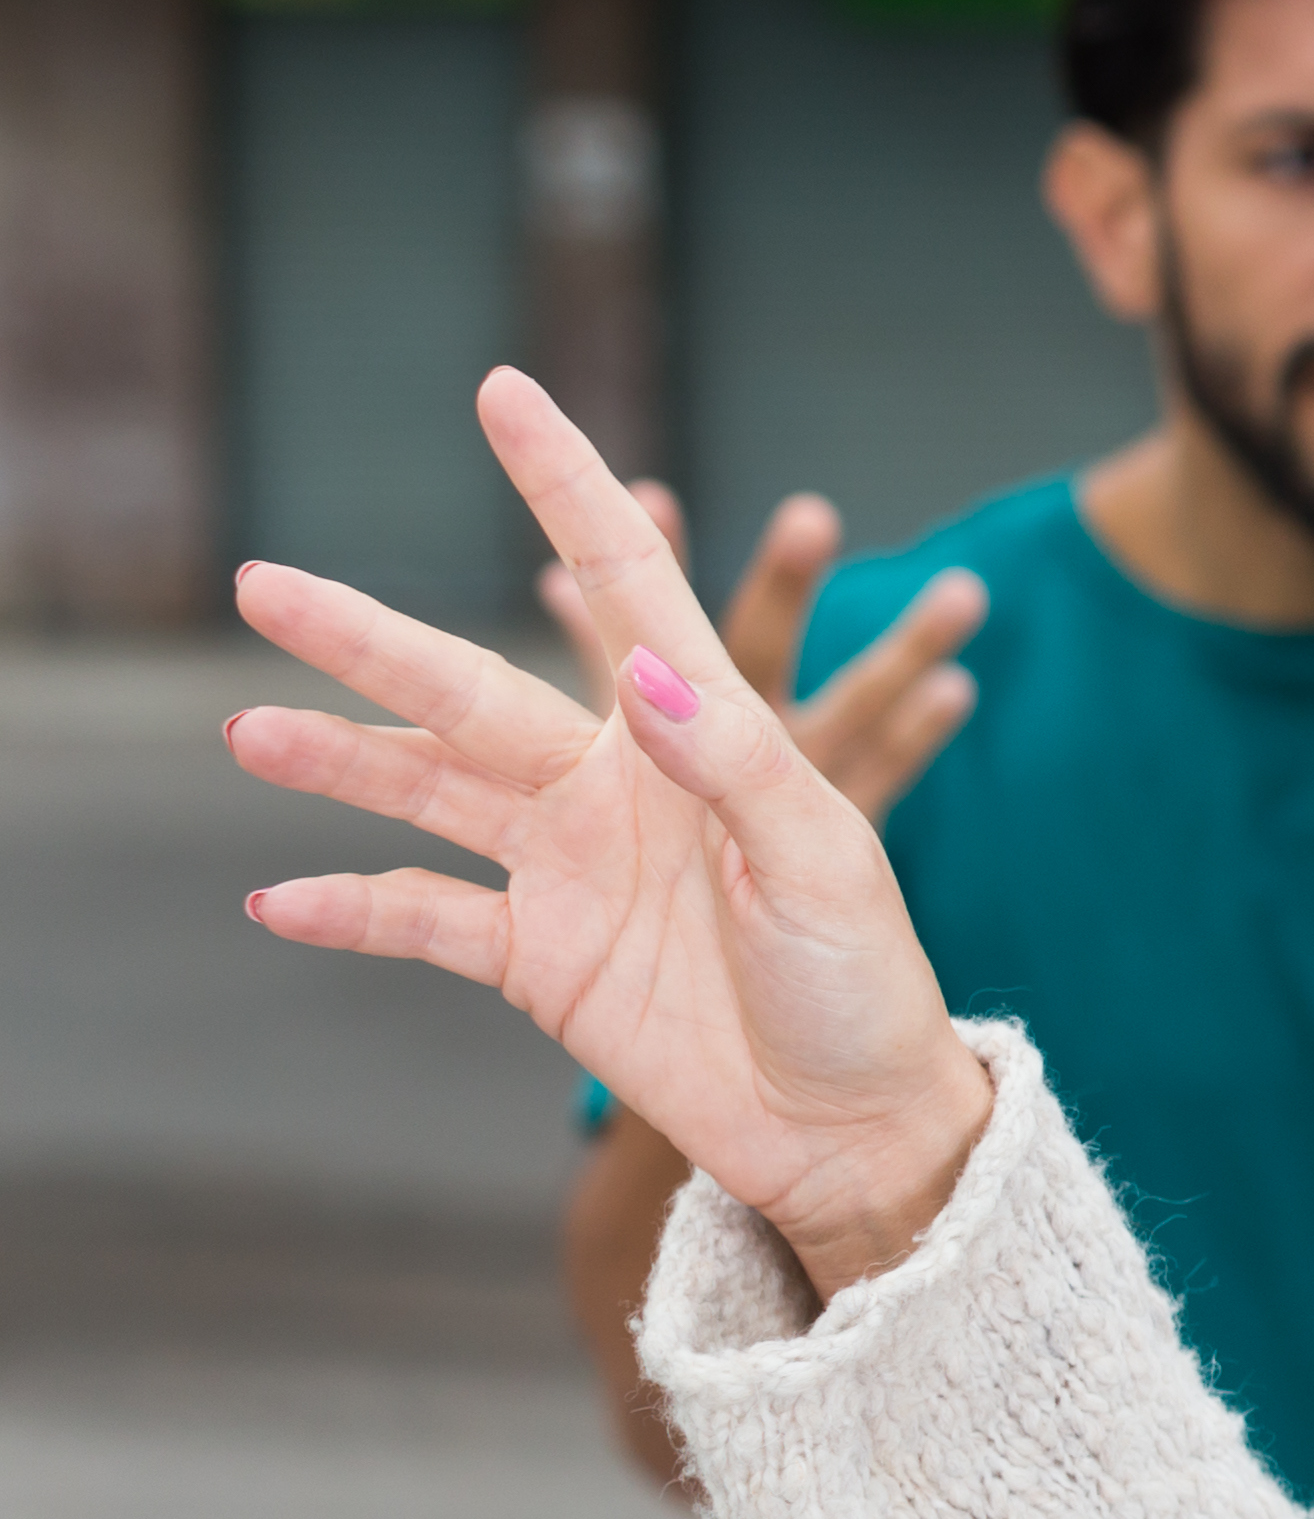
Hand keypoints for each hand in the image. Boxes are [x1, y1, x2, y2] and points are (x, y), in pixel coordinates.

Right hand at [229, 367, 992, 1302]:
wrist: (856, 1127)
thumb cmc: (866, 985)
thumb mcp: (823, 866)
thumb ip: (737, 767)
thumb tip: (648, 672)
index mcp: (702, 738)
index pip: (626, 586)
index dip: (566, 489)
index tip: (506, 392)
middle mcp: (617, 786)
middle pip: (472, 689)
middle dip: (369, 641)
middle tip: (262, 584)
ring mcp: (571, 869)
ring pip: (427, 791)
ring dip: (338, 760)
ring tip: (243, 730)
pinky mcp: (543, 961)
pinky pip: (425, 921)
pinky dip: (350, 909)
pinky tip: (275, 900)